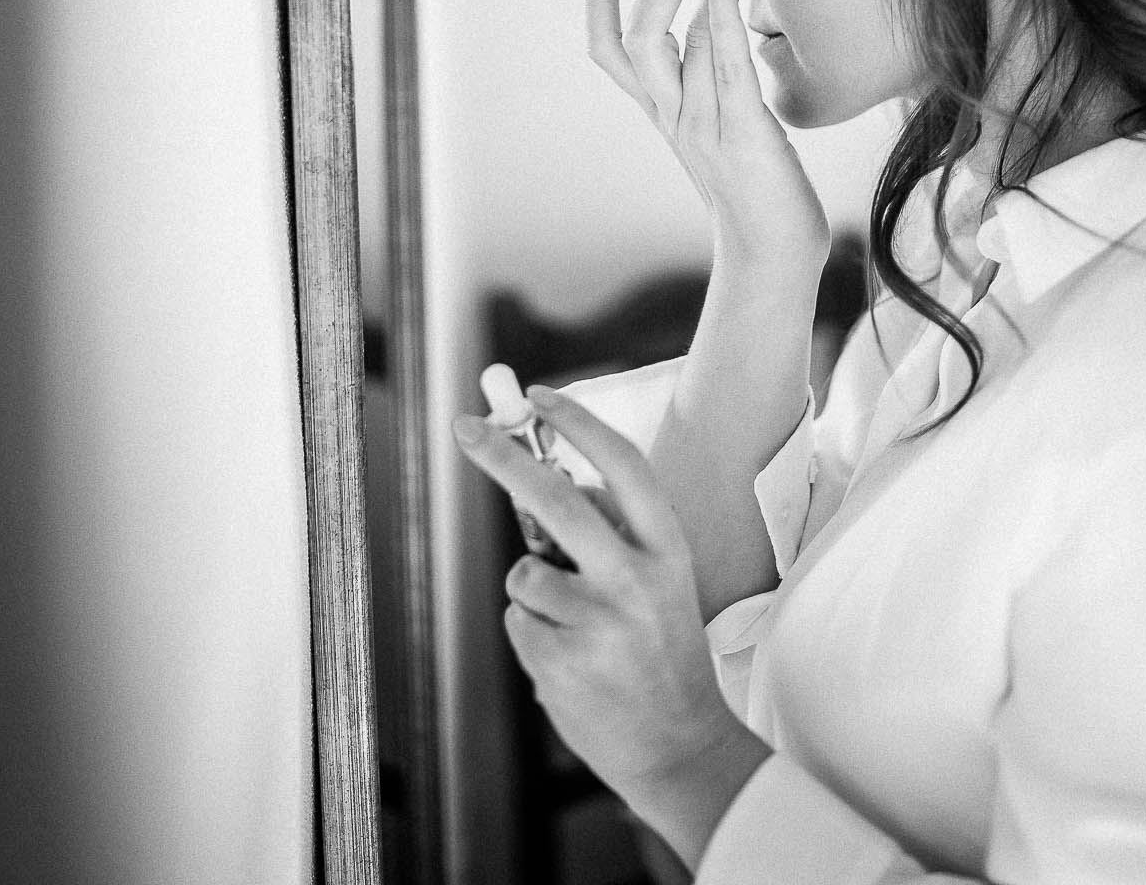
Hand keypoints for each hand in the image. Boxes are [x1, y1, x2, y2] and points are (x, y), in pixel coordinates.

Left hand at [453, 388, 770, 857]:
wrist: (681, 748)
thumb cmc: (661, 652)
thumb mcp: (661, 580)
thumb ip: (613, 533)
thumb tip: (545, 482)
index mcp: (667, 549)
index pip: (622, 465)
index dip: (578, 423)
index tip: (538, 396)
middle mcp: (635, 579)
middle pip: (554, 498)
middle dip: (502, 455)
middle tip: (465, 429)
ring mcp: (597, 623)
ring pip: (524, 573)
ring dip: (533, 592)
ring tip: (575, 629)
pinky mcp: (562, 662)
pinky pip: (517, 622)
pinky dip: (531, 635)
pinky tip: (570, 662)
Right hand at [586, 0, 828, 274]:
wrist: (774, 256)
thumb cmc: (758, 188)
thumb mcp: (723, 123)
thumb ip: (710, 78)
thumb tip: (716, 20)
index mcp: (663, 113)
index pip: (609, 51)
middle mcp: (673, 117)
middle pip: (638, 41)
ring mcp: (704, 127)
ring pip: (687, 41)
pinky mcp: (742, 134)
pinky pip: (723, 65)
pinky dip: (721, 15)